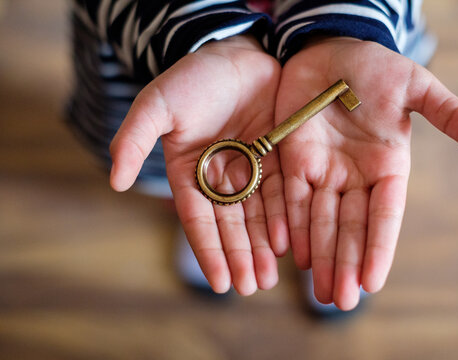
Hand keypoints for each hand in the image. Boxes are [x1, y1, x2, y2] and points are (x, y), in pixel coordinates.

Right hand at [109, 36, 288, 294]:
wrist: (236, 50)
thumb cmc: (193, 78)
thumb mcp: (156, 106)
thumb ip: (133, 140)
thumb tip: (115, 183)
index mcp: (190, 173)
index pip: (199, 221)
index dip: (209, 252)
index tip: (220, 284)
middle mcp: (221, 177)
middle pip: (232, 225)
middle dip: (241, 257)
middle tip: (251, 287)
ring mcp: (251, 169)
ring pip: (259, 216)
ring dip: (263, 246)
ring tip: (269, 276)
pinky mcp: (278, 157)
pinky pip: (282, 192)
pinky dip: (285, 217)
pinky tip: (289, 242)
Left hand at [275, 38, 457, 309]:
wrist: (331, 49)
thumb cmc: (377, 67)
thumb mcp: (415, 87)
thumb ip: (447, 113)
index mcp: (387, 166)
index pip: (384, 216)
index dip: (379, 248)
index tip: (373, 282)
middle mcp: (355, 176)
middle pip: (349, 228)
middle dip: (345, 264)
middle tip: (339, 302)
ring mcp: (323, 170)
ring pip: (320, 221)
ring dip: (319, 256)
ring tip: (318, 291)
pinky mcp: (293, 159)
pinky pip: (292, 198)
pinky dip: (292, 226)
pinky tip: (293, 254)